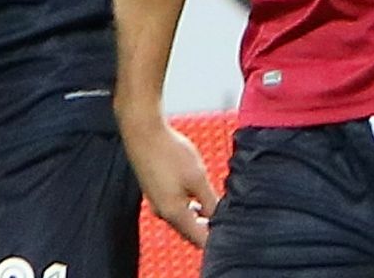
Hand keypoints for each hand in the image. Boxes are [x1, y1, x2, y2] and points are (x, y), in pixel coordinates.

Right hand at [122, 118, 218, 246]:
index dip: (216, 239)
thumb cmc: (168, 152)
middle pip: (190, 231)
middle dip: (207, 228)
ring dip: (198, 216)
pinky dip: (188, 206)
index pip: (199, 239)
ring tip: (214, 204)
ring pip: (182, 219)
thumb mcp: (198, 177)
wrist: (142, 132)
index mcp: (174, 214)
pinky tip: (196, 192)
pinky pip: (174, 207)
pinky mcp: (154, 191)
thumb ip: (210, 201)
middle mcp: (162, 212)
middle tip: (226, 218)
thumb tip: (219, 217)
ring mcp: (156, 202)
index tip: (230, 231)